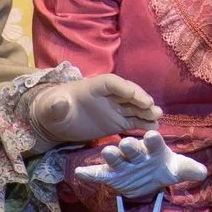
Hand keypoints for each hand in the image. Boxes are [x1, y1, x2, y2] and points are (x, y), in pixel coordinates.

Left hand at [29, 73, 161, 147]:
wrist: (56, 121)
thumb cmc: (54, 110)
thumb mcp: (53, 108)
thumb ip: (57, 106)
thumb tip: (59, 103)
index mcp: (94, 86)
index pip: (112, 83)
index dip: (124, 88)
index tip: (135, 96)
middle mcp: (109, 95)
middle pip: (128, 92)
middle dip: (140, 98)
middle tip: (151, 107)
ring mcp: (115, 108)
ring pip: (134, 106)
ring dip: (146, 110)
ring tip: (157, 116)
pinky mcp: (118, 121)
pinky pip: (133, 120)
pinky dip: (144, 123)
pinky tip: (154, 128)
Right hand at [72, 130, 206, 199]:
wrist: (147, 180)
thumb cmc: (162, 167)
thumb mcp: (176, 169)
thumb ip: (188, 169)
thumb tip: (203, 172)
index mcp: (153, 148)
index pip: (154, 142)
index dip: (153, 140)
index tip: (152, 135)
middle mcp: (136, 153)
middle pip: (132, 148)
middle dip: (130, 146)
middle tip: (127, 142)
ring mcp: (122, 164)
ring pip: (115, 158)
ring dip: (111, 155)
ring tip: (106, 151)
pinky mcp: (111, 175)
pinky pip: (99, 174)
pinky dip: (90, 173)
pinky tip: (79, 172)